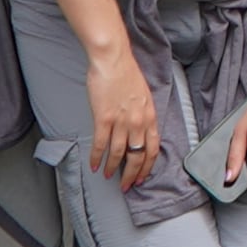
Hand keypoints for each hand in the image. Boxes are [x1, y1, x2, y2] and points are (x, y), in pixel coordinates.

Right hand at [87, 49, 160, 189]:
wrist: (113, 60)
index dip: (147, 166)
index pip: (153, 149)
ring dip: (112, 168)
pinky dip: (96, 157)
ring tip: (107, 176)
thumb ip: (143, 115)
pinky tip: (93, 165)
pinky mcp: (104, 119)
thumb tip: (139, 131)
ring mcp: (121, 121)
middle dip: (131, 175)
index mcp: (150, 116)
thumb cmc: (127, 74)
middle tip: (126, 186)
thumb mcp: (143, 96)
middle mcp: (138, 122)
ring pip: (119, 154)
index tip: (141, 177)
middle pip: (137, 156)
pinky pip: (100, 144)